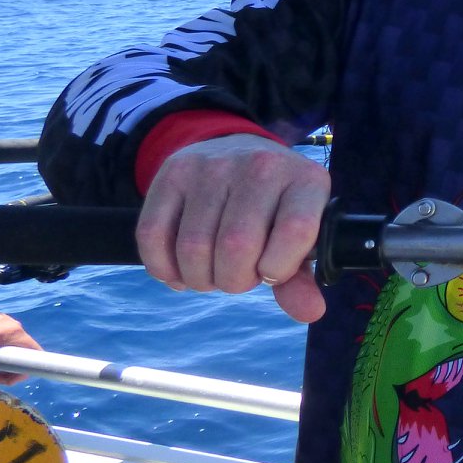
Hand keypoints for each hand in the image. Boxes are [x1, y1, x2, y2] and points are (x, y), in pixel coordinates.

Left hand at [0, 291, 42, 383]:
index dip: (25, 371)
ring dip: (1, 356)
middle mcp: (14, 326)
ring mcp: (6, 321)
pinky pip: (3, 338)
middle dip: (9, 366)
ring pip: (11, 345)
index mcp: (12, 334)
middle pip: (22, 351)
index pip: (35, 354)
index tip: (7, 378)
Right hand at [139, 133, 331, 322]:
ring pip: (193, 247)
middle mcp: (261, 166)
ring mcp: (214, 165)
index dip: (278, 268)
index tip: (271, 272)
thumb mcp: (300, 237)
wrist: (237, 150)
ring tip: (212, 270)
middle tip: (237, 275)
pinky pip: (153, 236)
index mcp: (306, 181)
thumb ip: (300, 278)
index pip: (295, 232)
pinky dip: (163, 268)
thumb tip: (309, 312)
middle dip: (233, 280)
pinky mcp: (173, 172)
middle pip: (236, 247)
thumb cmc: (275, 208)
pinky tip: (180, 270)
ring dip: (199, 278)